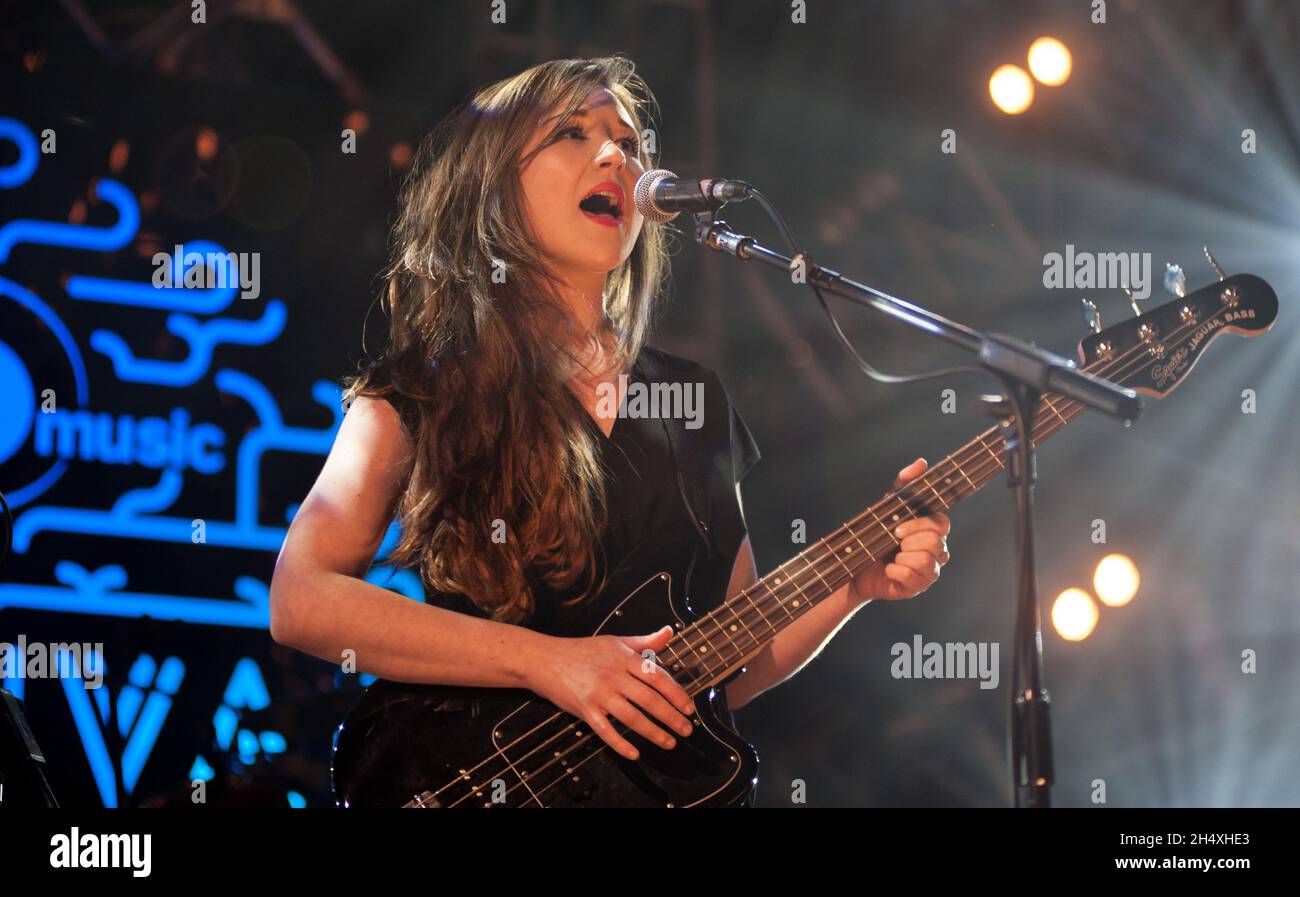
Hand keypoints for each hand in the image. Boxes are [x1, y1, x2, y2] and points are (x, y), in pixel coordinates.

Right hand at [526, 626, 695, 761]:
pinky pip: (606, 731)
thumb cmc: (581, 651)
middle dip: (672, 717)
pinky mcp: (585, 710)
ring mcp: (598, 694)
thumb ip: (644, 641)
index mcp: (623, 658)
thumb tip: (669, 632)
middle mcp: (613, 675)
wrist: (543, 659)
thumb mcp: (615, 641)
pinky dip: (621, 744)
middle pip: (649, 699)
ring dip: (654, 733)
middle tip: (686, 730)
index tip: (689, 708)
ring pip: (633, 717)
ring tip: (669, 742)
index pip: (658, 676)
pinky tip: (635, 753)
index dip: (676, 694)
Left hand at [850, 457, 951, 602]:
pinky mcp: (918, 587)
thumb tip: (921, 463)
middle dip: (908, 541)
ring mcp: (929, 571)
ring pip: (925, 560)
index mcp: (932, 531)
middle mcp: (937, 551)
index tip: (899, 528)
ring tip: (892, 557)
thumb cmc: (874, 536)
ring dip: (901, 557)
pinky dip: (895, 572)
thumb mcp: (887, 507)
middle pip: (934, 542)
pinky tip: (888, 570)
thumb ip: (904, 485)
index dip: (920, 524)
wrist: (854, 566)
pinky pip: (912, 577)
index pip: (943, 523)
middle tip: (893, 542)